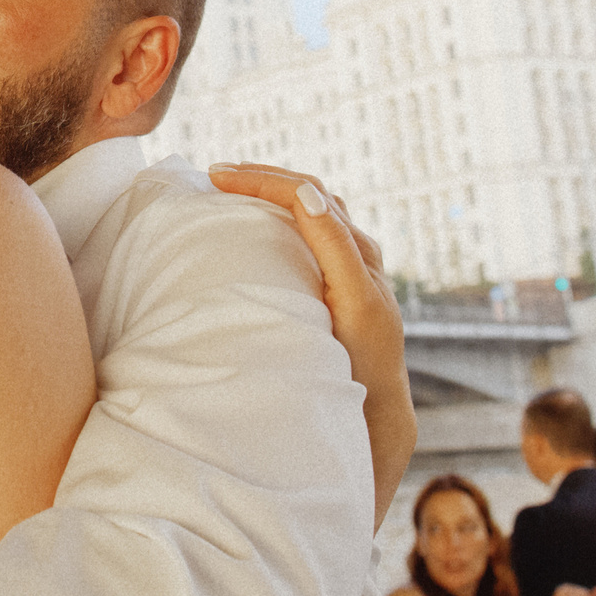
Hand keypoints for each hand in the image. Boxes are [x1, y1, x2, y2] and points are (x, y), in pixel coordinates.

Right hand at [208, 164, 415, 516]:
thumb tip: (308, 194)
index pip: (313, 203)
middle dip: (265, 178)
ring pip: (319, 210)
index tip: (219, 179)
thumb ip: (333, 256)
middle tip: (215, 176)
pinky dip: (292, 212)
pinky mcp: (354, 280)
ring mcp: (361, 270)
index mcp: (357, 276)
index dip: (267, 184)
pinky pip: (324, 229)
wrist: (381, 420)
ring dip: (278, 191)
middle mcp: (364, 265)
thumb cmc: (356, 380)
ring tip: (235, 186)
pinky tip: (262, 217)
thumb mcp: (345, 319)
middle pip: (315, 196)